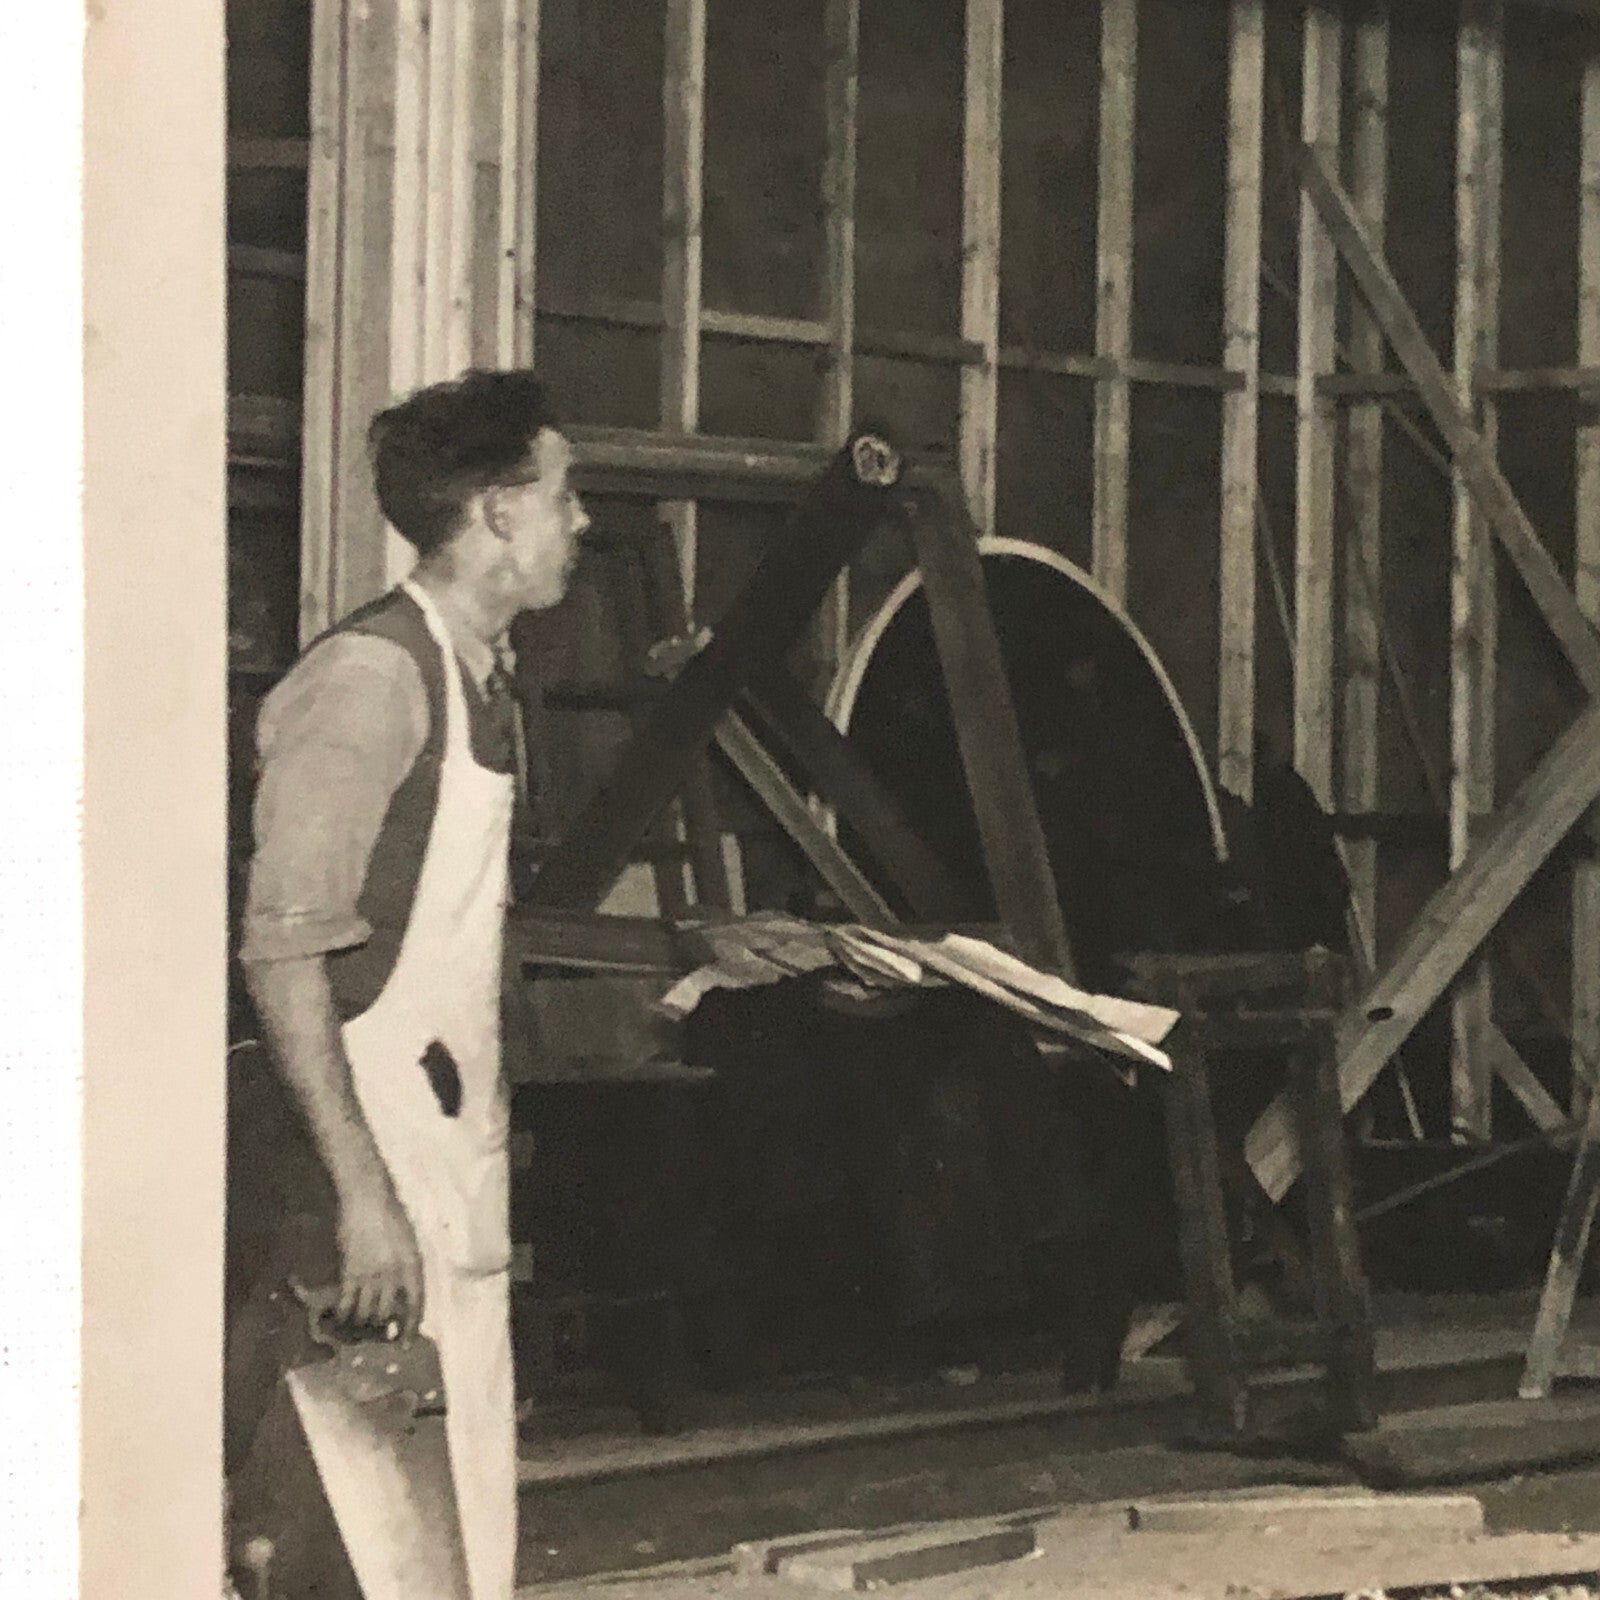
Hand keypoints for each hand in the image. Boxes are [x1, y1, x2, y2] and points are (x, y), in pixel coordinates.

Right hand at [336, 1169, 423, 1339]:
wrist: (368, 1199)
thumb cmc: (392, 1215)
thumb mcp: (409, 1242)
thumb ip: (406, 1266)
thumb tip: (401, 1290)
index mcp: (413, 1265)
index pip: (416, 1304)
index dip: (411, 1327)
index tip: (406, 1344)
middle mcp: (393, 1274)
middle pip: (388, 1312)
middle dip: (383, 1327)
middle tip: (378, 1335)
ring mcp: (371, 1275)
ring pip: (366, 1311)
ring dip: (363, 1323)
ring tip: (360, 1329)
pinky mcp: (350, 1272)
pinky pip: (347, 1301)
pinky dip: (344, 1313)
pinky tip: (341, 1319)